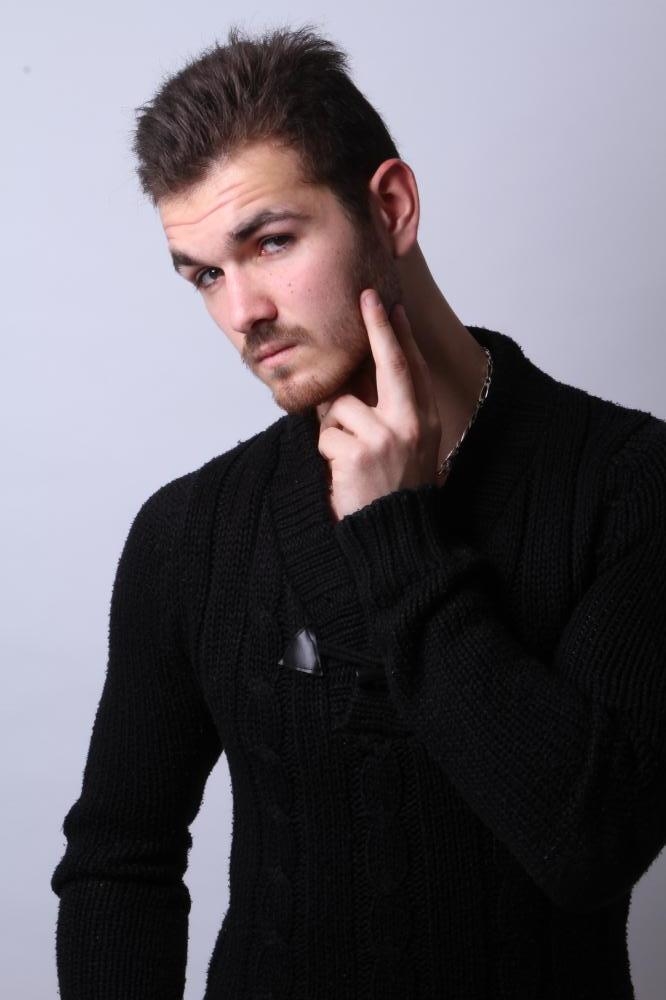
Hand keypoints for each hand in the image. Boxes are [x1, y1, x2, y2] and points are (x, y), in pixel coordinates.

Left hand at [318, 289, 441, 522]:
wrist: (395, 537)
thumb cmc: (395, 493)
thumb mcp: (406, 451)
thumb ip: (390, 417)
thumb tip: (353, 383)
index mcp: (426, 422)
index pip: (413, 369)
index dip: (400, 337)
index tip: (391, 307)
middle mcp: (411, 424)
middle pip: (392, 364)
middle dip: (379, 327)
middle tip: (368, 297)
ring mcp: (386, 437)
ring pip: (341, 407)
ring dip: (333, 431)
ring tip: (348, 460)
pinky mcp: (360, 453)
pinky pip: (326, 436)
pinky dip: (327, 453)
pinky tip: (344, 474)